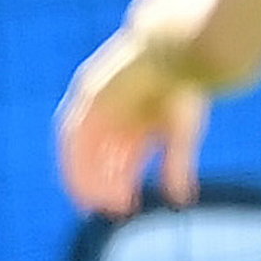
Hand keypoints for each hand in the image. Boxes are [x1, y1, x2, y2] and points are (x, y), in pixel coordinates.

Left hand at [55, 32, 210, 214]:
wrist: (176, 52)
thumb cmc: (188, 91)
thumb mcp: (183, 135)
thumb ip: (177, 166)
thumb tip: (180, 202)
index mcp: (140, 126)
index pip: (122, 162)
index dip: (121, 184)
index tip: (124, 208)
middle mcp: (115, 118)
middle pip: (101, 158)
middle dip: (104, 183)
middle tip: (109, 208)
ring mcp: (98, 105)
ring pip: (84, 147)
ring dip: (86, 174)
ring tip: (92, 200)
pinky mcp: (88, 94)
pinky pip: (73, 131)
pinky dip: (74, 153)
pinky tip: (79, 174)